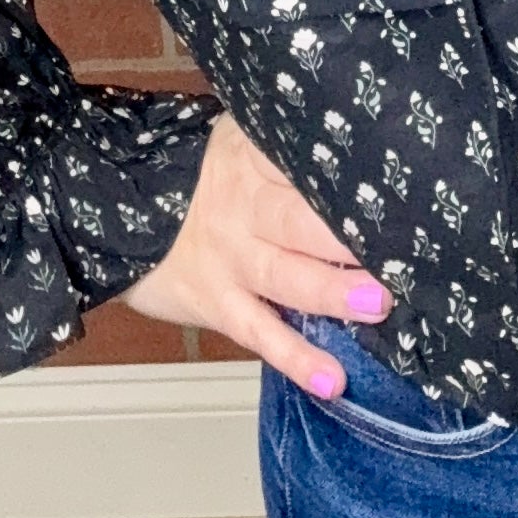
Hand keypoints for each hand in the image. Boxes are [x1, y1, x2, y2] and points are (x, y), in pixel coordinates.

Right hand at [120, 111, 389, 400]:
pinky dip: (296, 359)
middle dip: (345, 240)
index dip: (346, 178)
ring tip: (375, 304)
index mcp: (251, 157)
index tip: (394, 193)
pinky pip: (260, 335)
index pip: (302, 162)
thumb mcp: (239, 138)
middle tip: (395, 253)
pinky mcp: (219, 305)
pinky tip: (332, 379)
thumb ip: (287, 141)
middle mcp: (242, 207)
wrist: (122, 214)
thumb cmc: (204, 177)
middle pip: (297, 221)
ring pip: (284, 277)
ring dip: (331, 293)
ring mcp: (230, 260)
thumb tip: (361, 139)